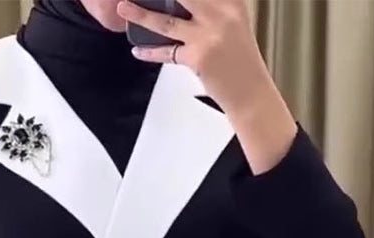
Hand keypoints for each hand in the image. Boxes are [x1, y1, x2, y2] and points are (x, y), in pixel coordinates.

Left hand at [118, 0, 296, 172]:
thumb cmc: (240, 61)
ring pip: (167, 21)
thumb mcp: (233, 24)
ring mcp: (208, 35)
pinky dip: (150, 52)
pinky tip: (137, 49)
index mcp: (231, 1)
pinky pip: (167, 52)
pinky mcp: (198, 56)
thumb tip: (180, 6)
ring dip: (141, 15)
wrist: (250, 92)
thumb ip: (212, 9)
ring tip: (123, 7)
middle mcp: (220, 12)